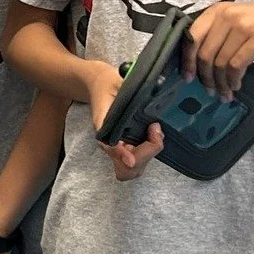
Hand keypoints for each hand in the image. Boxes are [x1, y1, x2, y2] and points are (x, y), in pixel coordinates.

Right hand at [87, 60, 161, 181]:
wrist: (99, 84)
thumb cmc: (107, 83)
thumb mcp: (116, 83)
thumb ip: (128, 93)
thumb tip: (149, 104)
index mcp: (103, 127)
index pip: (112, 149)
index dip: (122, 155)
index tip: (130, 159)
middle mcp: (109, 142)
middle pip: (127, 168)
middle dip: (144, 155)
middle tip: (154, 132)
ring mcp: (117, 147)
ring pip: (133, 169)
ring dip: (147, 156)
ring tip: (155, 134)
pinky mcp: (126, 147)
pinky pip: (137, 162)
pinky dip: (148, 154)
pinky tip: (153, 136)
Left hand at [185, 0, 253, 98]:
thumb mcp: (240, 21)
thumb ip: (219, 35)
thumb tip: (197, 63)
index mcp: (218, 10)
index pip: (191, 37)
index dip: (187, 60)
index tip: (187, 77)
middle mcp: (227, 15)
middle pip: (204, 53)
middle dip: (204, 77)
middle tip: (209, 91)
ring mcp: (243, 26)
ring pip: (219, 62)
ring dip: (220, 83)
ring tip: (225, 92)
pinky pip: (236, 65)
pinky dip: (233, 80)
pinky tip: (236, 85)